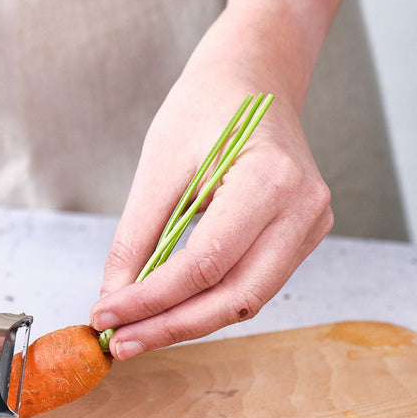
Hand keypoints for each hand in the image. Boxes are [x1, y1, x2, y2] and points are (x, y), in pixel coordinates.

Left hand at [89, 64, 332, 358]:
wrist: (252, 74)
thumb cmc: (205, 107)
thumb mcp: (158, 168)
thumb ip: (136, 238)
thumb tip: (113, 296)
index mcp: (270, 181)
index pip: (205, 265)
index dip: (151, 300)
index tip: (105, 316)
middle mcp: (303, 208)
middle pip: (236, 296)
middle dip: (172, 326)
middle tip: (120, 343)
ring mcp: (312, 223)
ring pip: (249, 298)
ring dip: (190, 320)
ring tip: (136, 333)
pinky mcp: (304, 233)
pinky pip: (255, 281)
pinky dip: (210, 299)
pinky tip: (169, 307)